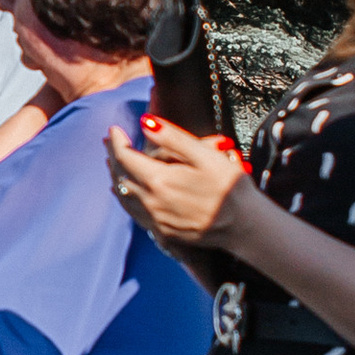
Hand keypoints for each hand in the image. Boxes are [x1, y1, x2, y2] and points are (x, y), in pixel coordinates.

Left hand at [105, 115, 251, 246]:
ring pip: (124, 197)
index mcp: (159, 181)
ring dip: (116, 177)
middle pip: (120, 177)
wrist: (245, 226)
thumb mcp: (205, 155)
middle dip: (113, 156)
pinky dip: (126, 198)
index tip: (114, 129)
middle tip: (109, 141)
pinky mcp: (164, 232)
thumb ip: (172, 138)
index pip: (125, 157)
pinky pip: (135, 213)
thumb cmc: (230, 187)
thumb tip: (146, 122)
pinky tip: (126, 193)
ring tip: (112, 163)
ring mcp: (156, 220)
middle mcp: (152, 203)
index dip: (117, 141)